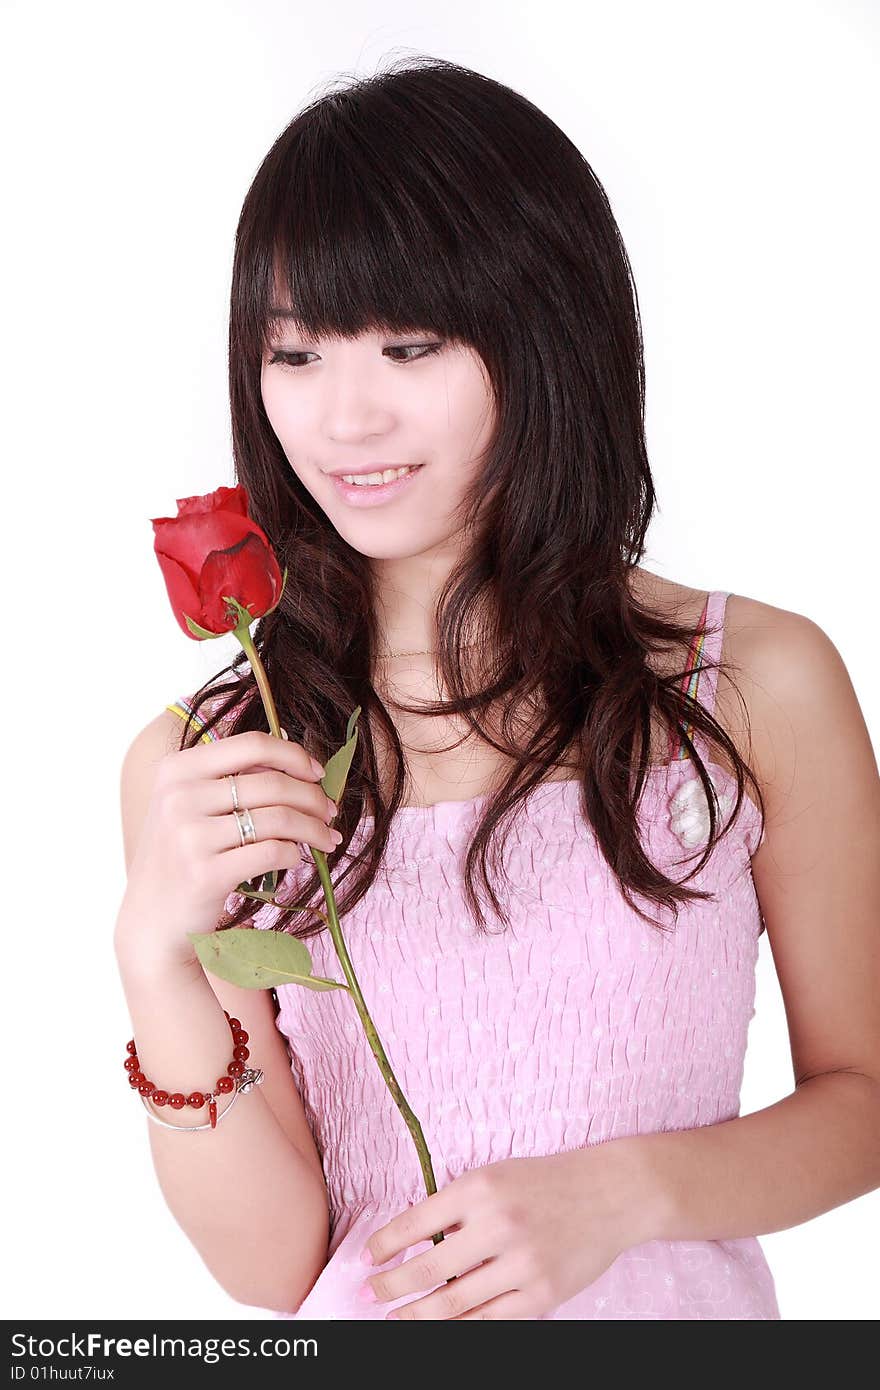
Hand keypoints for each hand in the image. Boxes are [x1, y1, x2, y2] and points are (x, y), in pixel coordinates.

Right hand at [115, 729, 339, 970]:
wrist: (151, 919)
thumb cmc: (180, 856)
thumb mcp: (190, 805)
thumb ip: (232, 778)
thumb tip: (298, 762)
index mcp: (177, 769)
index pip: (251, 745)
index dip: (294, 755)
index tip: (317, 773)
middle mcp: (179, 797)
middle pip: (272, 783)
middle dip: (313, 797)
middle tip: (330, 812)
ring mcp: (189, 836)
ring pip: (278, 819)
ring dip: (313, 828)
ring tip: (327, 838)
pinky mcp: (205, 874)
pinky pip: (272, 853)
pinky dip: (294, 854)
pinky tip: (297, 858)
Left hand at [359, 1140, 657, 1319]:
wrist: (611, 1193)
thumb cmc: (546, 1181)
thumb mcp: (496, 1174)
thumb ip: (457, 1204)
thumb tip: (411, 1240)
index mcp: (480, 1188)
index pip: (416, 1222)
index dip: (384, 1244)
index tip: (366, 1258)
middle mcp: (498, 1225)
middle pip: (428, 1269)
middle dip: (391, 1286)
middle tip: (368, 1293)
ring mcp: (522, 1264)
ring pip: (454, 1303)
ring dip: (417, 1315)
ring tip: (395, 1318)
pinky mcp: (542, 1295)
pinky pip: (489, 1319)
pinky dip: (460, 1326)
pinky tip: (441, 1325)